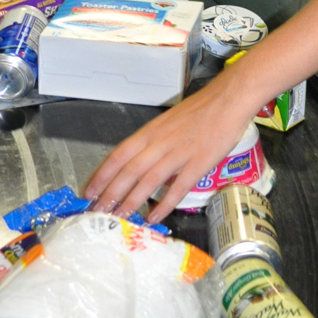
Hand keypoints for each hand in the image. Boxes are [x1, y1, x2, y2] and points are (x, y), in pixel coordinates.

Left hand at [86, 65, 260, 221]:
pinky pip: (178, 187)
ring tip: (120, 217)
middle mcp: (160, 142)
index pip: (118, 155)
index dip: (102, 174)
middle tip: (97, 211)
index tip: (89, 191)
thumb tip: (141, 164)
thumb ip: (154, 142)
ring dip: (131, 201)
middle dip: (110, 193)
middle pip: (128, 170)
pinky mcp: (198, 162)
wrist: (228, 99)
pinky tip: (154, 217)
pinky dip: (164, 204)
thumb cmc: (200, 110)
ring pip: (148, 180)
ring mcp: (179, 153)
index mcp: (151, 131)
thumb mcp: (168, 122)